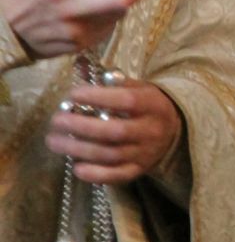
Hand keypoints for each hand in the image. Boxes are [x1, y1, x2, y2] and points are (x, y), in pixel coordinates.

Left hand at [49, 78, 181, 183]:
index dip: (98, 98)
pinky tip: (76, 167)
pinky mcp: (139, 170)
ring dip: (78, 149)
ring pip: (110, 155)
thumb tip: (79, 66)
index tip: (73, 94)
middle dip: (80, 126)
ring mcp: (145, 152)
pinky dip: (96, 174)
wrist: (173, 131)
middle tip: (56, 120)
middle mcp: (151, 130)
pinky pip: (117, 176)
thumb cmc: (146, 105)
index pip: (126, 101)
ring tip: (53, 141)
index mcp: (153, 105)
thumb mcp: (136, 88)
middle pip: (115, 131)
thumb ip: (109, 81)